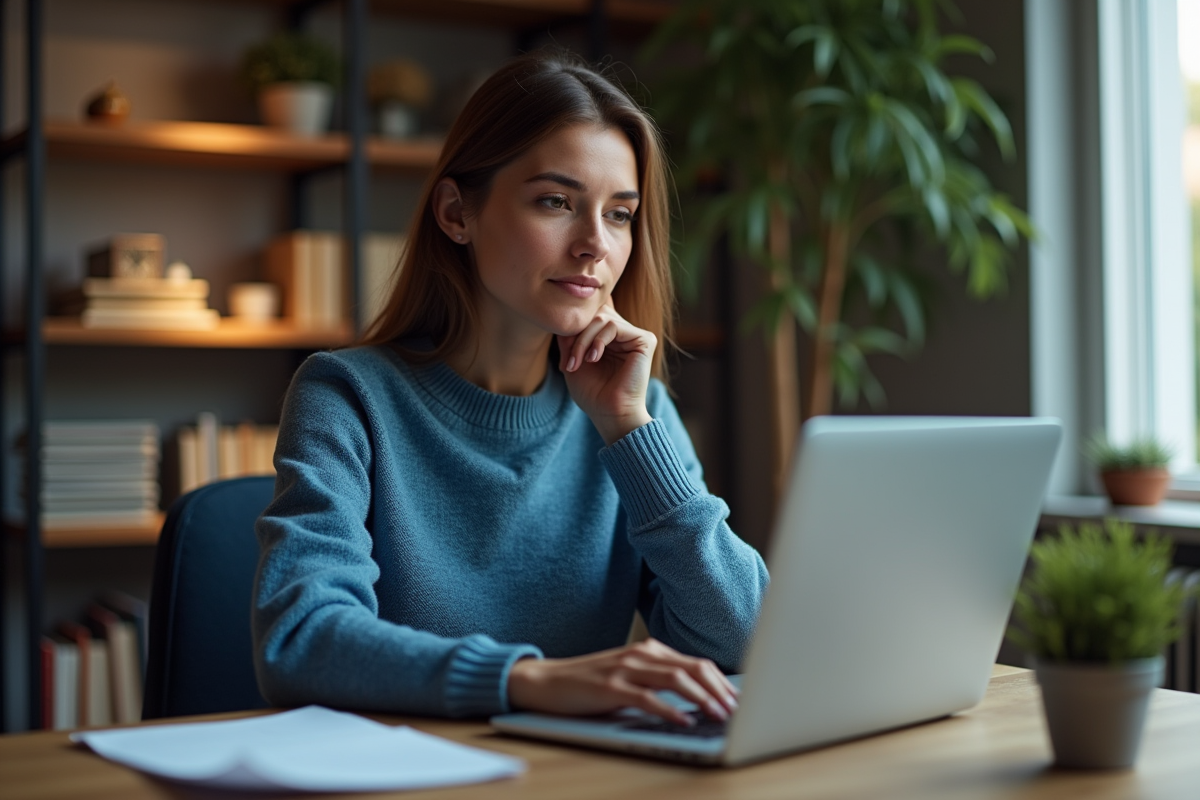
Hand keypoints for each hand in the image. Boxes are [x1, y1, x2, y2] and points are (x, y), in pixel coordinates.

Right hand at [507, 639, 738, 725]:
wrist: (546, 681)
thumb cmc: (590, 683)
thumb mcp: (630, 676)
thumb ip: (659, 681)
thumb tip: (698, 700)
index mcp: (649, 650)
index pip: (696, 663)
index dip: (721, 682)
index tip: (739, 700)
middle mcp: (641, 654)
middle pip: (692, 668)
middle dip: (719, 689)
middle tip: (737, 710)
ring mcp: (625, 669)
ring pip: (675, 679)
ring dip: (702, 698)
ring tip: (718, 714)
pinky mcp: (610, 687)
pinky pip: (647, 698)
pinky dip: (669, 710)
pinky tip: (683, 720)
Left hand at [557, 302, 655, 444]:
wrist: (609, 413)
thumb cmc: (592, 393)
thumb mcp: (571, 359)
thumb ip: (568, 336)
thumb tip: (565, 317)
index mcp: (608, 337)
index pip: (589, 315)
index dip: (573, 330)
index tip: (564, 359)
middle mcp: (623, 333)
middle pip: (594, 312)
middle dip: (576, 334)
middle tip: (569, 360)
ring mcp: (634, 335)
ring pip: (601, 318)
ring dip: (583, 341)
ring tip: (578, 363)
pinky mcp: (644, 339)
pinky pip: (613, 325)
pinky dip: (598, 341)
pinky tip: (593, 359)